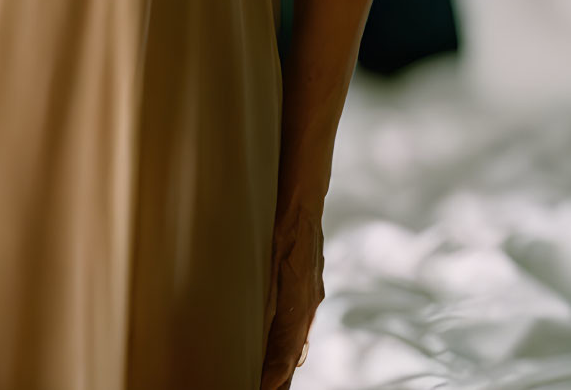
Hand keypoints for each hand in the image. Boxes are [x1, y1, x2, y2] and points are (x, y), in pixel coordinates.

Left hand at [259, 210, 324, 389]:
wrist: (303, 199)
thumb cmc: (282, 224)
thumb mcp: (268, 256)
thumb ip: (266, 292)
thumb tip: (258, 326)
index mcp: (300, 299)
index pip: (288, 349)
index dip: (276, 372)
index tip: (263, 389)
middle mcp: (309, 303)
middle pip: (295, 351)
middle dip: (281, 375)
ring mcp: (311, 296)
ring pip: (298, 339)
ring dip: (285, 362)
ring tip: (272, 383)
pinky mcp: (309, 287)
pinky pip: (300, 324)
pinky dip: (290, 342)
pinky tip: (283, 350)